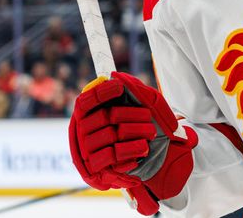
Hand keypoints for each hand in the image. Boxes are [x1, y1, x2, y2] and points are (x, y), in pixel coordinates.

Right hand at [68, 72, 196, 215]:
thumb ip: (132, 88)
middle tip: (149, 117)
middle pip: (104, 116)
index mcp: (91, 113)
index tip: (120, 87)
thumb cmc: (146, 124)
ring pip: (111, 135)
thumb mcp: (145, 102)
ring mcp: (89, 150)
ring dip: (136, 132)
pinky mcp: (97, 167)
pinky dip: (131, 150)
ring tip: (151, 134)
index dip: (101, 93)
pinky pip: (112, 155)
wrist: (158, 155)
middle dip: (131, 115)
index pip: (86, 101)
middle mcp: (84, 131)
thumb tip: (114, 76)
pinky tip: (142, 149)